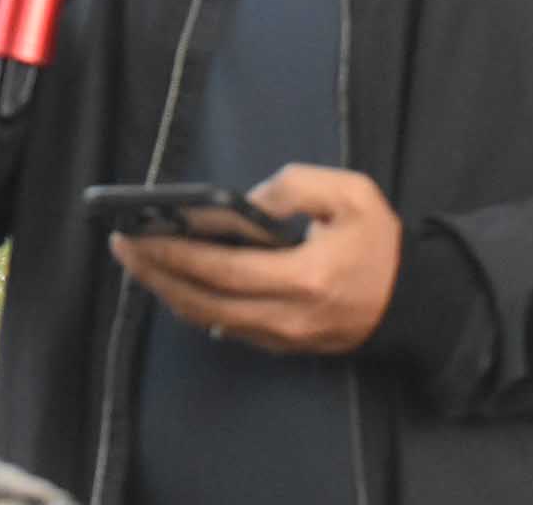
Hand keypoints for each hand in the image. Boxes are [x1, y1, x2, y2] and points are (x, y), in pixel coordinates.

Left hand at [107, 164, 403, 354]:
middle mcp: (286, 316)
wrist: (412, 303)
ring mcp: (281, 337)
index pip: (221, 270)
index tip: (138, 233)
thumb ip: (296, 188)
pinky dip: (193, 303)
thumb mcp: (351, 196)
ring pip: (208, 318)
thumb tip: (244, 202)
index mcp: (303, 278)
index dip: (174, 253)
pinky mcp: (280, 345)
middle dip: (155, 272)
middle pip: (203, 299)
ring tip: (137, 259)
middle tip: (121, 245)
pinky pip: (225, 325)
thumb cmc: (380, 245)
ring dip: (167, 290)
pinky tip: (172, 280)